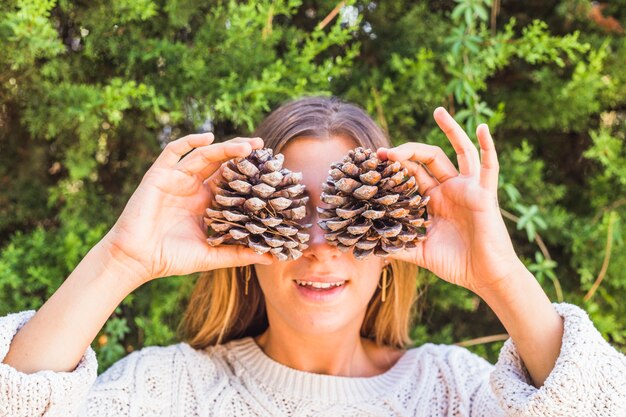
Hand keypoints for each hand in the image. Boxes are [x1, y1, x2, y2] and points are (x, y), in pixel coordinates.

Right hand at [101, 133, 272, 283]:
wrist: (136, 260)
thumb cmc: (170, 259)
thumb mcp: (211, 256)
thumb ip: (238, 254)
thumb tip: (271, 258)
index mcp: (205, 203)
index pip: (231, 181)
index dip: (248, 173)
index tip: (270, 169)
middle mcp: (192, 188)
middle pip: (221, 163)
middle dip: (241, 153)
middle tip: (262, 146)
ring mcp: (176, 179)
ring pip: (204, 155)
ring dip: (225, 148)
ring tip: (247, 146)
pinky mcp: (158, 176)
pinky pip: (172, 152)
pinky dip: (189, 142)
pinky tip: (208, 139)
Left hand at [377, 107, 522, 294]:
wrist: (483, 276)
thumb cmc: (455, 264)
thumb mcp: (418, 252)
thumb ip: (395, 245)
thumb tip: (367, 246)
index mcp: (432, 200)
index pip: (410, 175)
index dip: (393, 167)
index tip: (371, 164)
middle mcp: (449, 189)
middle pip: (427, 159)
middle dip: (405, 152)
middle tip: (383, 152)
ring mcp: (468, 188)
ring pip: (460, 151)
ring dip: (450, 129)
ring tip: (438, 110)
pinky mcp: (485, 193)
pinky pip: (488, 165)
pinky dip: (487, 145)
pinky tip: (482, 127)